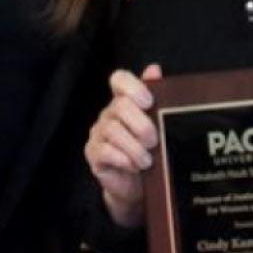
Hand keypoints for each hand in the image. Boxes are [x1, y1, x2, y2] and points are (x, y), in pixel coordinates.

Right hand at [85, 63, 161, 227]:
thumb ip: (158, 95)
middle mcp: (109, 112)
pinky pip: (105, 151)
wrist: (138, 184)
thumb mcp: (159, 123)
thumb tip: (154, 68)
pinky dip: (124, 159)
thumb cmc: (150, 149)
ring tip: (147, 160)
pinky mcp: (93, 153)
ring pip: (113, 131)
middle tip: (154, 141)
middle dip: (141, 125)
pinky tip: (134, 166)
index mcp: (125, 100)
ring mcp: (98, 133)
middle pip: (120, 106)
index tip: (149, 102)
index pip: (119, 79)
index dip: (133, 87)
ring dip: (135, 147)